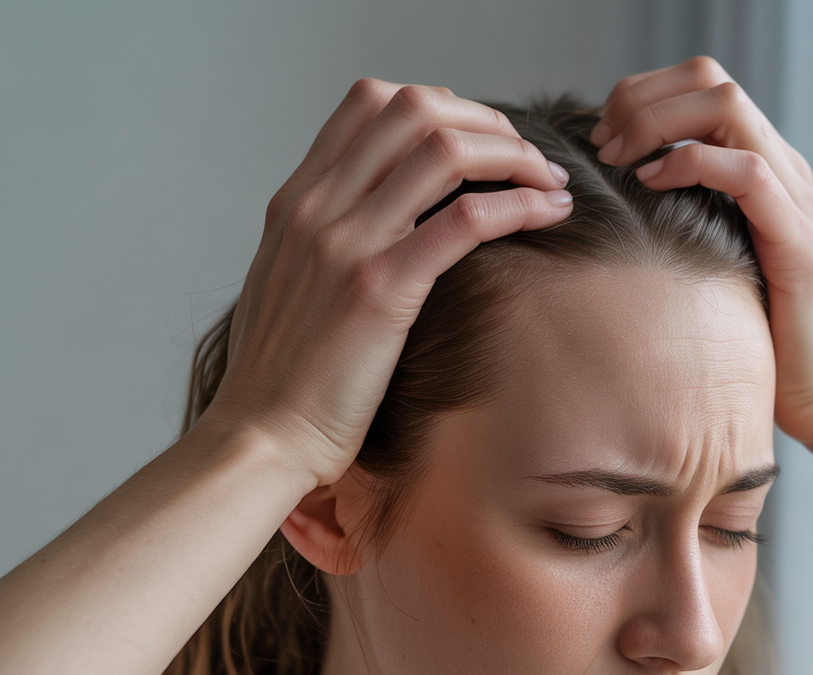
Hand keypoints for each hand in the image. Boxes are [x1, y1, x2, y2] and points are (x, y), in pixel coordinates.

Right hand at [209, 80, 572, 486]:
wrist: (262, 434)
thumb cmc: (281, 377)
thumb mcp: (290, 287)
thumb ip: (324, 243)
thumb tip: (371, 226)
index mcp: (296, 201)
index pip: (371, 103)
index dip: (440, 106)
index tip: (481, 142)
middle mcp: (318, 207)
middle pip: (415, 109)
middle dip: (487, 121)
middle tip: (526, 158)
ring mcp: (347, 243)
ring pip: (445, 150)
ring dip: (514, 155)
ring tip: (549, 181)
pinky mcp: (380, 289)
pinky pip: (465, 219)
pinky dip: (518, 204)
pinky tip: (550, 213)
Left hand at [592, 58, 812, 451]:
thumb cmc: (759, 342)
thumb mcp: (706, 271)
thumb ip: (678, 231)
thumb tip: (613, 226)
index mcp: (756, 171)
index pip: (700, 90)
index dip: (641, 97)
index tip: (598, 139)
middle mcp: (777, 169)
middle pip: (708, 81)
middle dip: (641, 97)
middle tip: (600, 142)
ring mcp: (791, 197)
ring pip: (726, 108)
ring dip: (658, 120)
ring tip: (617, 156)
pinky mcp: (796, 235)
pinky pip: (747, 170)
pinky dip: (692, 164)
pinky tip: (651, 183)